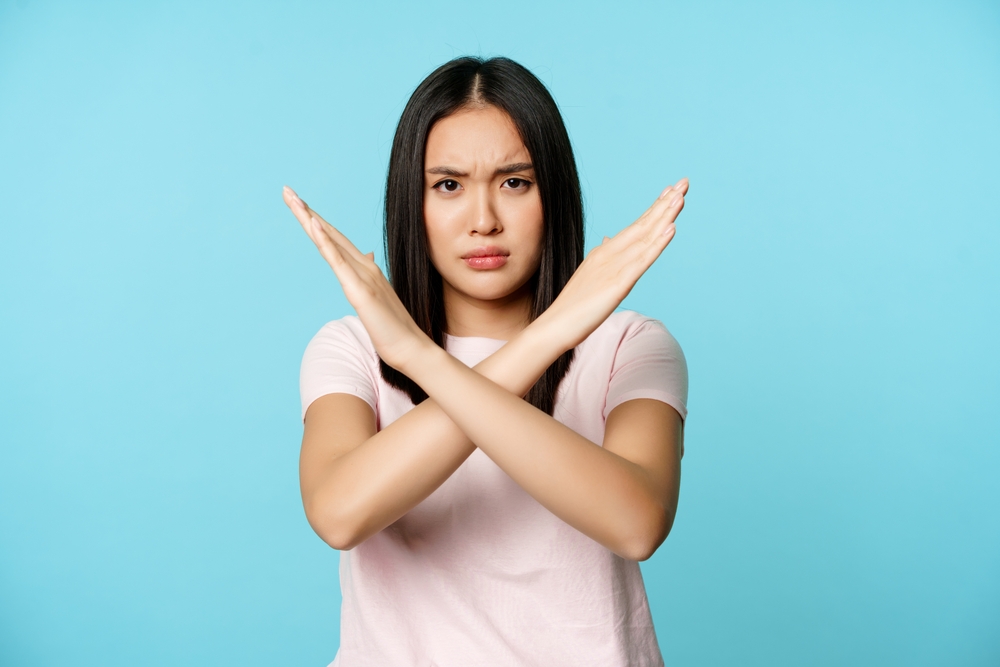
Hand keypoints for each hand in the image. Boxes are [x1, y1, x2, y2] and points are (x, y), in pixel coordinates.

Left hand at [282, 186, 431, 370]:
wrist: (410, 347)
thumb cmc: (393, 328)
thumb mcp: (376, 296)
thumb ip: (368, 275)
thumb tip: (368, 256)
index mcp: (365, 268)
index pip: (335, 239)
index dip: (316, 220)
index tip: (298, 203)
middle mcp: (364, 266)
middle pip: (329, 233)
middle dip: (306, 211)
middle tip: (287, 191)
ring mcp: (362, 276)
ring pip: (330, 240)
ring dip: (310, 218)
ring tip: (293, 198)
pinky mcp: (360, 290)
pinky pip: (338, 261)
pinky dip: (324, 241)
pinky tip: (313, 224)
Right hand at [539, 178, 687, 350]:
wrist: (553, 326)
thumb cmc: (572, 307)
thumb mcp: (590, 276)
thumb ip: (602, 256)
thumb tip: (609, 238)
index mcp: (605, 253)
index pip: (635, 226)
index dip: (655, 208)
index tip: (671, 190)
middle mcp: (609, 254)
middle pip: (643, 225)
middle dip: (665, 203)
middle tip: (685, 182)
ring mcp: (613, 267)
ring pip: (645, 238)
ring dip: (665, 216)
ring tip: (681, 197)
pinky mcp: (617, 284)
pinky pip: (642, 262)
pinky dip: (657, 244)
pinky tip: (671, 229)